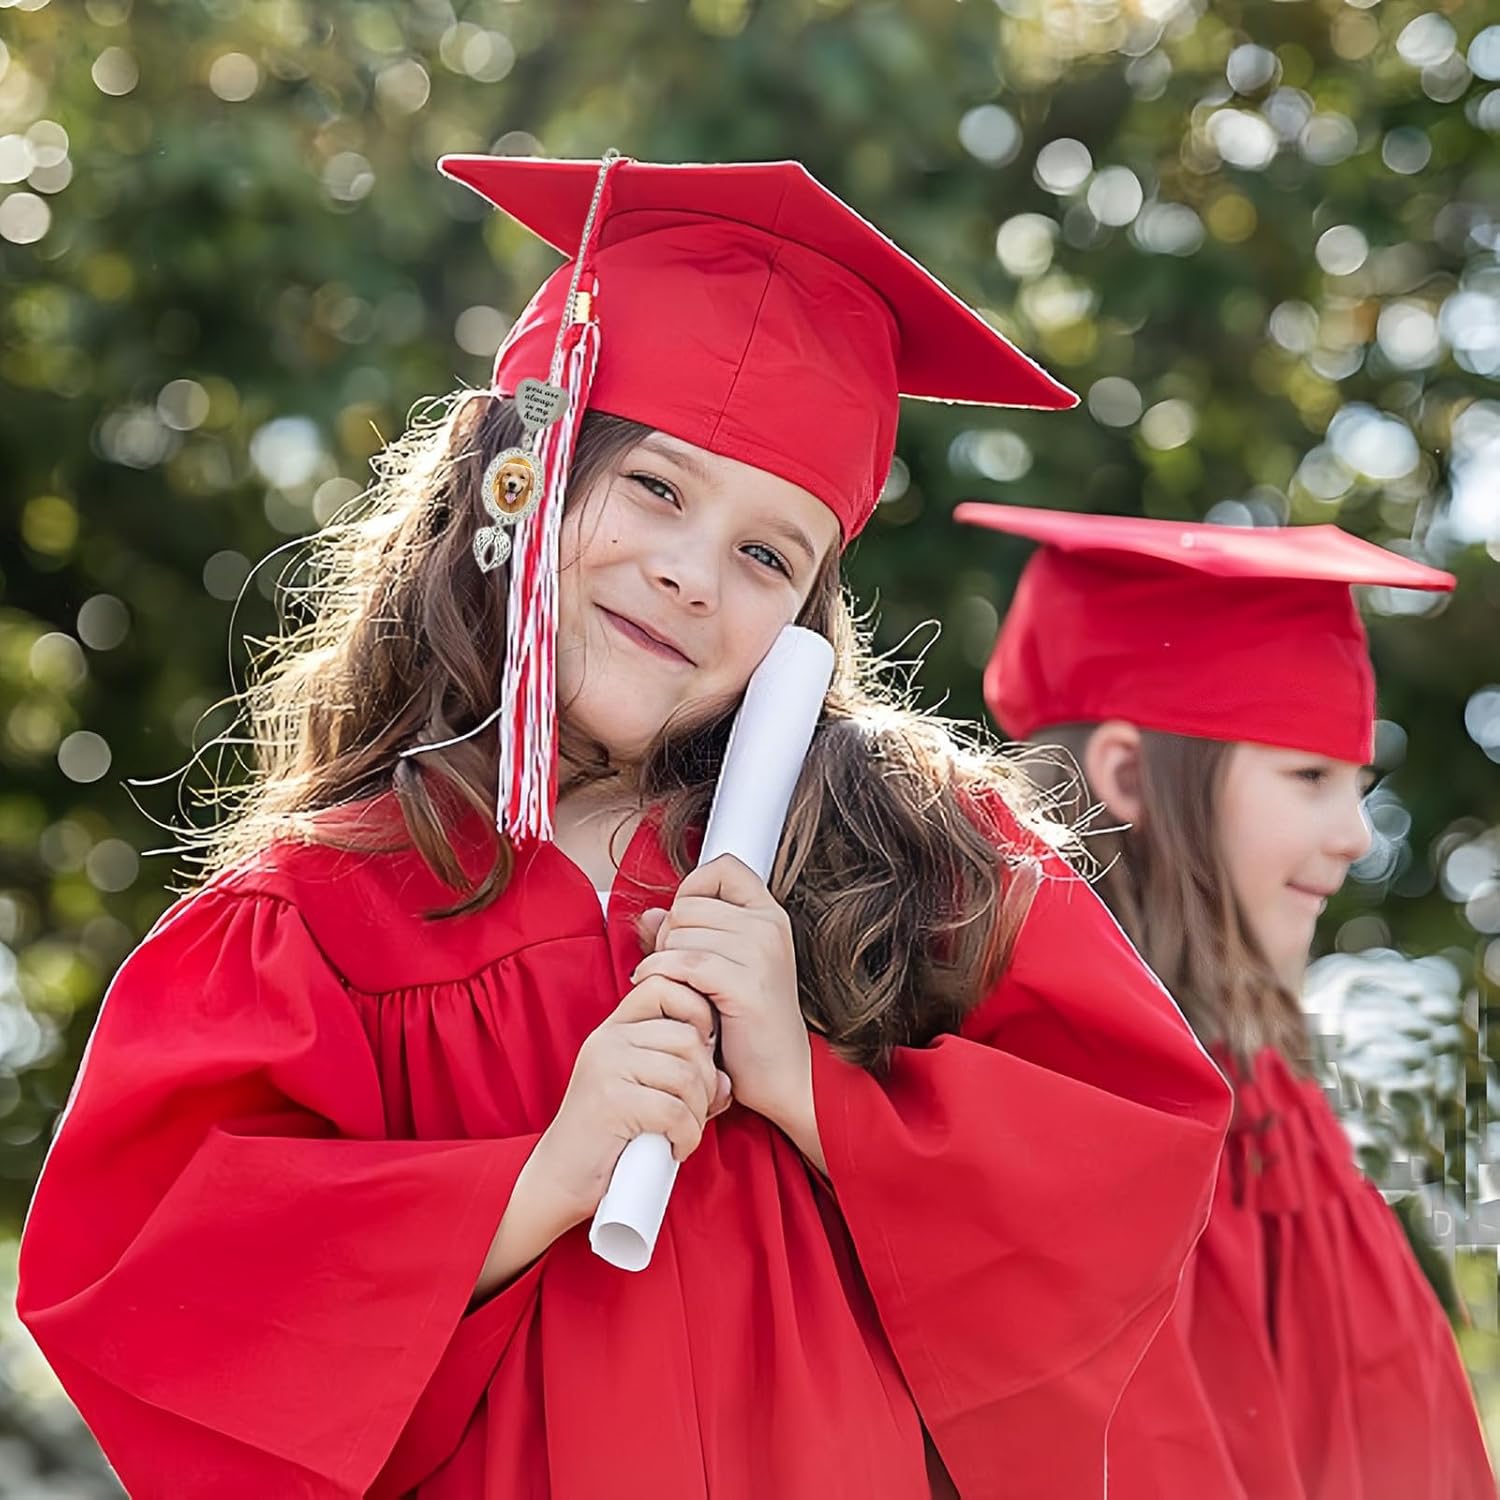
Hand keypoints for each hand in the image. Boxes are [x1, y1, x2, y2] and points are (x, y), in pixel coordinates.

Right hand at [534, 976, 731, 1227]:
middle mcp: (609, 1039)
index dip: (696, 1012)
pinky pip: (674, 1111)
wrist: (560, 1178)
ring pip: (686, 1074)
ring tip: (684, 1132)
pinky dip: (687, 1136)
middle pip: (688, 1038)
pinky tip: (676, 1148)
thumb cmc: (609, 1137)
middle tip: (695, 1111)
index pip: (665, 986)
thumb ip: (684, 1074)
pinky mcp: (611, 1101)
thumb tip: (724, 1080)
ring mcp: (607, 1067)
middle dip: (705, 1080)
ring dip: (698, 1112)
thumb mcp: (645, 1091)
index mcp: (616, 1029)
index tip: (700, 1053)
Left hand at [632, 855, 818, 1158]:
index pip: (724, 867)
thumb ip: (685, 935)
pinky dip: (661, 976)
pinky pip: (682, 963)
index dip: (693, 888)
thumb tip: (648, 915)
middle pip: (688, 904)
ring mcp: (760, 954)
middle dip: (669, 936)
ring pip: (680, 932)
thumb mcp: (720, 970)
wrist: (783, 1076)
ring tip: (679, 988)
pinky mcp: (745, 985)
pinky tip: (666, 993)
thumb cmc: (749, 1026)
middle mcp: (768, 927)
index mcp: (769, 916)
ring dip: (665, 961)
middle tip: (677, 971)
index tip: (686, 923)